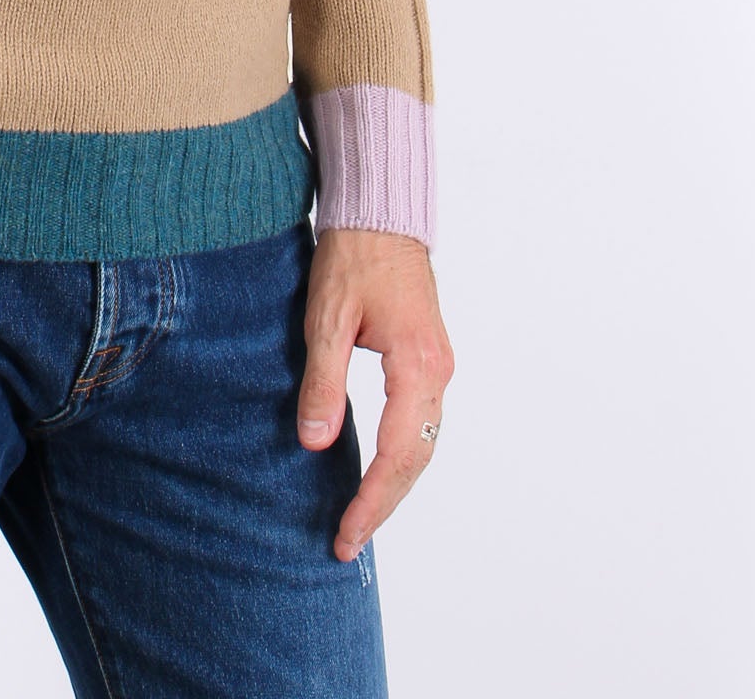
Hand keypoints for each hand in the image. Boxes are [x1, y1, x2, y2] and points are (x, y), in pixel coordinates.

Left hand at [295, 227, 453, 560]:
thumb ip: (323, 382)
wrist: (381, 212)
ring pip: (422, 443)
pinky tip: (377, 471)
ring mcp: (439, 365)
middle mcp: (438, 372)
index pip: (398, 454)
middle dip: (383, 505)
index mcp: (417, 366)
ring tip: (360, 518)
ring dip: (394, 484)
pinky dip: (402, 455)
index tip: (345, 535)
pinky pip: (421, 422)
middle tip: (347, 542)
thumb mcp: (326, 319)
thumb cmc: (353, 255)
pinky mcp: (430, 358)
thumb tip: (315, 442)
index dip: (371, 501)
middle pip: (417, 459)